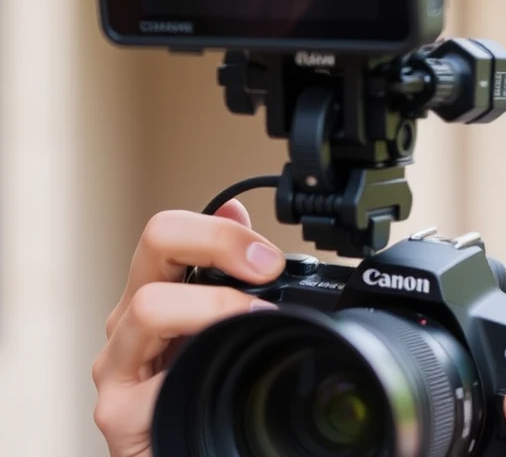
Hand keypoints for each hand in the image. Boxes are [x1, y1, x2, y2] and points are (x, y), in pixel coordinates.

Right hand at [91, 200, 286, 456]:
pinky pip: (149, 385)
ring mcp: (119, 366)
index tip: (270, 259)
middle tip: (266, 271)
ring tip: (255, 326)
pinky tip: (220, 384)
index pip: (172, 232)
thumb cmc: (209, 400)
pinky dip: (192, 377)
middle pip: (155, 242)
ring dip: (214, 308)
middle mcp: (132, 322)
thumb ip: (231, 275)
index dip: (223, 231)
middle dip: (218, 242)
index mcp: (160, 297)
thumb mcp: (228, 331)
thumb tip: (235, 207)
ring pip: (149, 306)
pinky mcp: (118, 414)